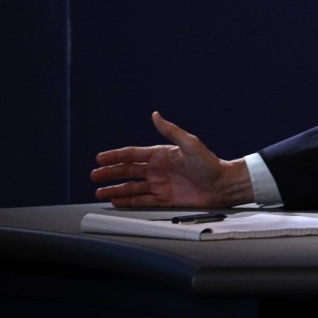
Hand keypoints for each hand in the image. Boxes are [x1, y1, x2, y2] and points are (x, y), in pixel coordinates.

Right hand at [90, 111, 253, 207]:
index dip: (116, 156)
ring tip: (99, 193)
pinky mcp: (166, 199)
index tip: (100, 158)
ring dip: (116, 190)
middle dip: (110, 174)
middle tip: (94, 176)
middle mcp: (159, 169)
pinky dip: (129, 201)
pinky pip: (142, 200)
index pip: (133, 154)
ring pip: (132, 187)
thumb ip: (171, 130)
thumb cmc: (210, 163)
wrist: (223, 185)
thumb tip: (156, 115)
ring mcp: (161, 184)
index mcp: (162, 154)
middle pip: (128, 171)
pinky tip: (117, 202)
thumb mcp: (190, 144)